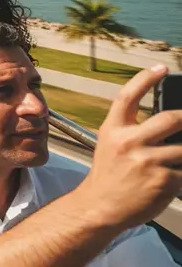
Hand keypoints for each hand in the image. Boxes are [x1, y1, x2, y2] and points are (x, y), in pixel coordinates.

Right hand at [76, 65, 181, 229]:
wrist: (100, 207)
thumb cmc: (109, 175)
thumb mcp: (110, 144)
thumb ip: (132, 130)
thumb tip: (169, 120)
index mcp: (113, 129)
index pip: (128, 96)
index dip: (146, 78)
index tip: (162, 68)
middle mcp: (129, 142)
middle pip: (169, 118)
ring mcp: (147, 161)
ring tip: (176, 157)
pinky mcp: (163, 180)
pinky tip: (173, 178)